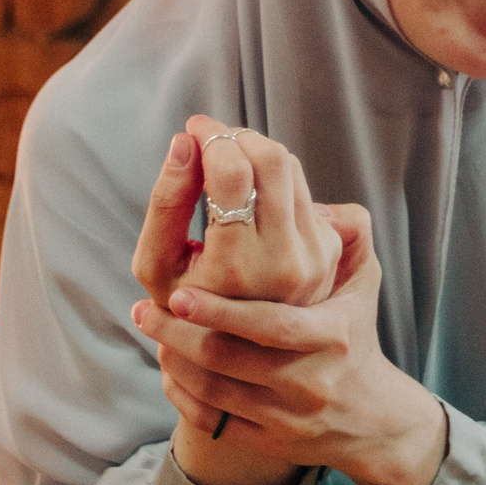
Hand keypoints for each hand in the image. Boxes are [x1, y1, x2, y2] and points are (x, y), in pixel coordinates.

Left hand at [133, 204, 448, 484]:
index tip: (179, 293)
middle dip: (178, 334)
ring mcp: (288, 417)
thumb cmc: (354, 332)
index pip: (269, 325)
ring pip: (214, 392)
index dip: (220, 311)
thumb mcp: (363, 281)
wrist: (370, 417)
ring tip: (149, 329)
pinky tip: (168, 370)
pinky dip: (183, 397)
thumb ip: (347, 230)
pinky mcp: (269, 443)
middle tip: (143, 309)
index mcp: (332, 336)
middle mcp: (310, 382)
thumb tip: (308, 189)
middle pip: (228, 360)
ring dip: (173, 360)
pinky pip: (213, 423)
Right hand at [174, 115, 342, 309]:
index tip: (193, 130)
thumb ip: (166, 202)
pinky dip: (273, 179)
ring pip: (291, 168)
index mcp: (236, 268)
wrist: (235, 354)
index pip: (233, 172)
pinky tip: (250, 198)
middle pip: (271, 160)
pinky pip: (302, 189)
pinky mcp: (329, 250)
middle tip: (210, 140)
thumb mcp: (156, 264)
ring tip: (227, 164)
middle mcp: (284, 262)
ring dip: (256, 151)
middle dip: (236, 137)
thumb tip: (184, 143)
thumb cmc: (182, 308)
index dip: (211, 138)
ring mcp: (314, 256)